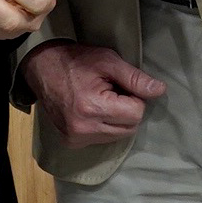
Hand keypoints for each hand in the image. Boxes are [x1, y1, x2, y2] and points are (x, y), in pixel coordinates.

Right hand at [25, 40, 167, 146]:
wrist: (41, 69)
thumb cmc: (76, 60)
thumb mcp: (108, 61)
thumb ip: (135, 78)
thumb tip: (160, 90)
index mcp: (93, 107)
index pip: (136, 113)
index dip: (135, 97)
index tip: (121, 85)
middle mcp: (84, 128)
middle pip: (130, 127)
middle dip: (128, 110)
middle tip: (113, 91)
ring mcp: (77, 138)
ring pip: (119, 135)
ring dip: (118, 119)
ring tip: (102, 99)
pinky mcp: (72, 142)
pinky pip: (103, 139)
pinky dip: (105, 126)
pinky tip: (93, 110)